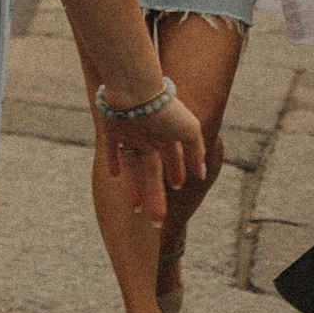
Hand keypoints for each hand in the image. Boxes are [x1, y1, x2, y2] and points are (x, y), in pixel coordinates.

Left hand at [105, 94, 207, 218]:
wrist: (135, 92)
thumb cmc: (166, 111)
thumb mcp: (189, 131)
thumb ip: (197, 152)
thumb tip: (201, 174)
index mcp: (168, 135)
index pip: (173, 158)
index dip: (176, 172)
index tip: (177, 188)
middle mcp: (150, 136)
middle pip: (152, 172)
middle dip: (156, 195)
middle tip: (157, 219)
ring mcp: (131, 134)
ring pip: (133, 167)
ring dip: (135, 188)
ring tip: (136, 209)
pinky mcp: (112, 131)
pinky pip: (113, 149)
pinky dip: (113, 162)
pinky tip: (115, 175)